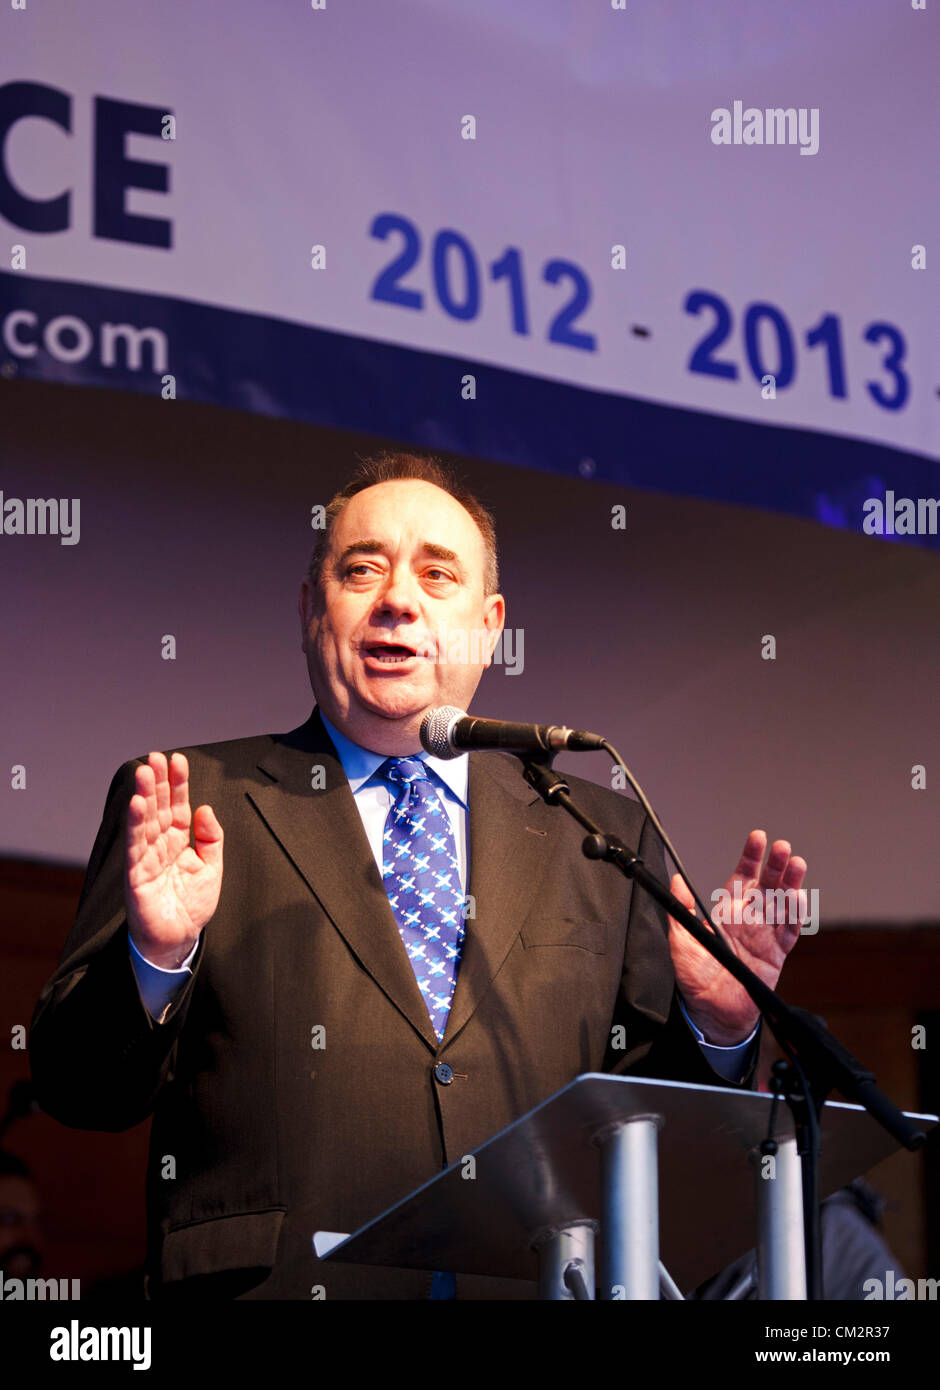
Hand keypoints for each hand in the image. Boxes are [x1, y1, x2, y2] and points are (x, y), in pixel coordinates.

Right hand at [124, 752, 223, 968]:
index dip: (177, 783)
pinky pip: (135, 846)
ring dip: (144, 796)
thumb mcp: (212, 868)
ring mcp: (146, 858)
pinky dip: (135, 825)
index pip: (177, 805)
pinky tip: (137, 804)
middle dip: (157, 782)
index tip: (177, 759)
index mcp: (179, 841)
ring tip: (144, 773)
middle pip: (159, 808)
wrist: (178, 939)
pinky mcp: (136, 875)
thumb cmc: (192, 904)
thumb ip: (211, 838)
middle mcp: (160, 845)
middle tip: (155, 757)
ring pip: (145, 822)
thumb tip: (204, 808)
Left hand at [668, 830, 806, 1045]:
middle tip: (782, 847)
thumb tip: (676, 880)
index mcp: (728, 911)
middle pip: (767, 885)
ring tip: (796, 864)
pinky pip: (789, 931)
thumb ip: (681, 909)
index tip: (758, 838)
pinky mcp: (777, 954)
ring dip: (791, 884)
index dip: (751, 858)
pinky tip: (797, 898)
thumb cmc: (695, 976)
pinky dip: (795, 915)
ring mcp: (765, 935)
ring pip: (783, 904)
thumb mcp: (681, 939)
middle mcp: (750, 919)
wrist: (711, 1011)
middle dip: (775, 865)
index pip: (742, 877)